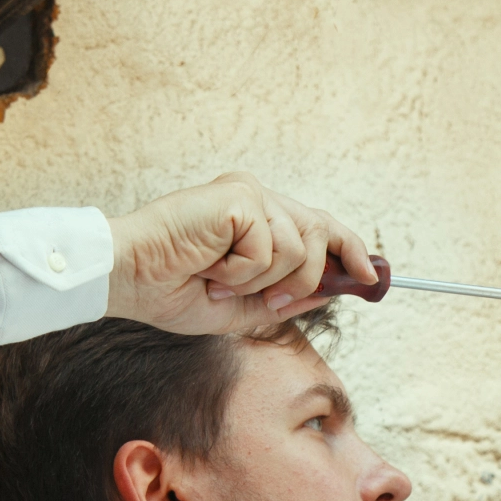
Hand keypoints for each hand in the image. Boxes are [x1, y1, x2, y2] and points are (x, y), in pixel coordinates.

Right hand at [104, 172, 374, 334]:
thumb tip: (333, 293)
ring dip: (262, 279)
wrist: (129, 279)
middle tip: (270, 297)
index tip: (371, 276)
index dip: (349, 249)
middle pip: (320, 232)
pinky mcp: (238, 196)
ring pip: (297, 247)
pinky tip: (210, 266)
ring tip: (219, 279)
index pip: (319, 226)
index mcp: (258, 218)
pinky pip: (269, 247)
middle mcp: (257, 199)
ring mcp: (248, 194)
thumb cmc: (172, 290)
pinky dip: (242, 271)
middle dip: (308, 276)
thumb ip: (287, 298)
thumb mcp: (243, 307)